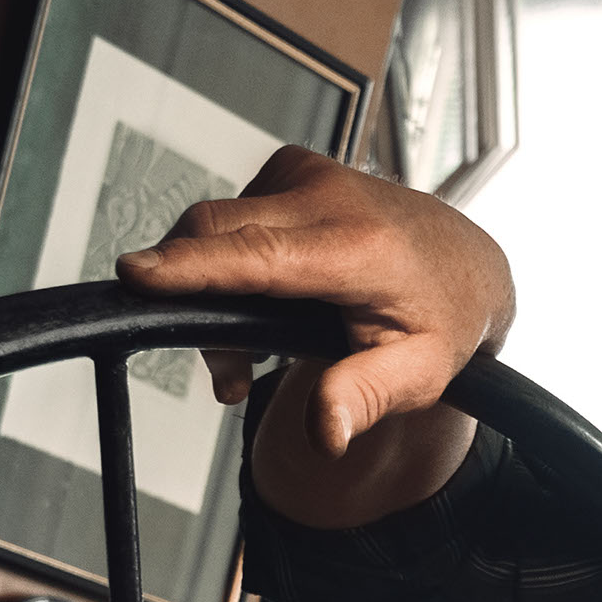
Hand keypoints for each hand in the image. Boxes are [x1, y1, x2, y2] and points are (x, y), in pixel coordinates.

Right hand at [116, 149, 510, 521]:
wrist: (464, 263)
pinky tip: (268, 297)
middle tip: (231, 374)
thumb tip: (327, 432)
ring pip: (214, 230)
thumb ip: (367, 398)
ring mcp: (305, 173)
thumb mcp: (421, 375)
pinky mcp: (288, 169)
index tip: (136, 275)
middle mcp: (329, 194)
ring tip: (258, 349)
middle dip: (195, 304)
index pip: (259, 254)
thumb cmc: (442, 319)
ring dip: (215, 290)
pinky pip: (229, 219)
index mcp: (358, 246)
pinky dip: (230, 264)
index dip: (192, 267)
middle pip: (215, 233)